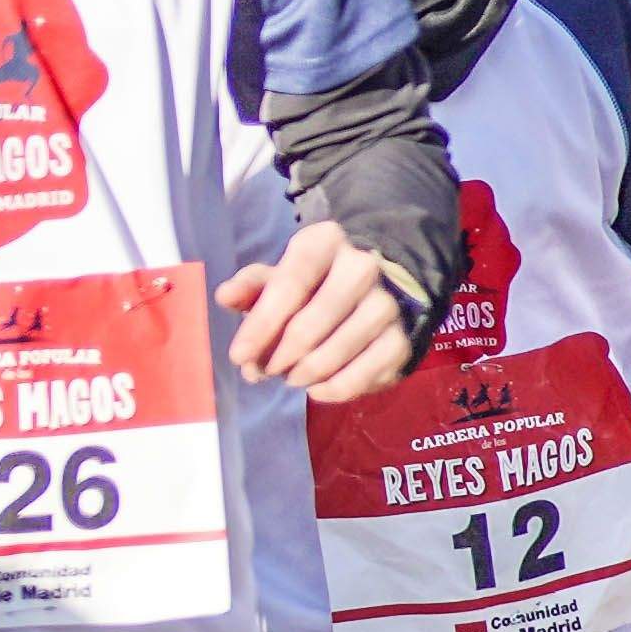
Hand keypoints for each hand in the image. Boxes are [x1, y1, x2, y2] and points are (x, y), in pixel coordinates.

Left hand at [226, 220, 418, 400]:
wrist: (385, 281)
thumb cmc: (318, 279)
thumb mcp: (283, 272)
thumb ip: (252, 286)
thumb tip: (225, 297)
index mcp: (324, 243)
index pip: (288, 286)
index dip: (261, 325)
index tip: (238, 356)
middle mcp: (363, 269)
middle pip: (310, 325)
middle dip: (278, 356)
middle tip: (261, 372)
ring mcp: (389, 305)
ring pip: (337, 352)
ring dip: (304, 374)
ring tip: (289, 377)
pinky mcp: (405, 338)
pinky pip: (367, 374)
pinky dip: (337, 388)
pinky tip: (317, 388)